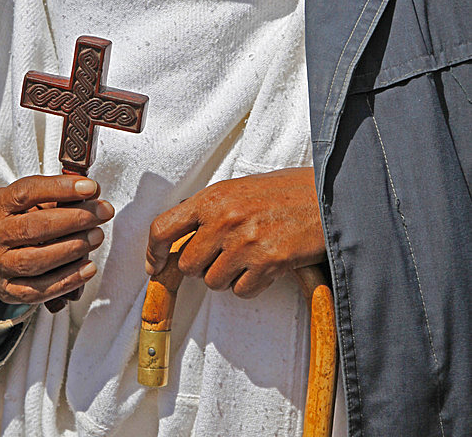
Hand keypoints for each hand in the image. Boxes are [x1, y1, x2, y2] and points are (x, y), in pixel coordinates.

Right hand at [0, 174, 113, 313]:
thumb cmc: (18, 218)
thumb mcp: (27, 200)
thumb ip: (56, 196)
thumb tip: (92, 193)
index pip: (27, 193)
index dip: (60, 188)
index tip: (90, 187)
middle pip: (34, 228)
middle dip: (75, 219)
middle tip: (103, 212)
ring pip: (34, 261)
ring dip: (72, 249)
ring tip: (97, 236)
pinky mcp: (7, 290)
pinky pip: (37, 291)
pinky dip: (66, 280)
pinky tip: (88, 268)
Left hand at [145, 168, 324, 299]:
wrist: (325, 196)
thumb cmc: (284, 191)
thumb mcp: (238, 189)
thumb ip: (208, 210)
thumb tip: (180, 237)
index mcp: (212, 198)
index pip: (162, 227)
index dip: (153, 251)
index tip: (154, 264)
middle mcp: (223, 219)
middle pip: (187, 265)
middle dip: (202, 266)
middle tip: (223, 255)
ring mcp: (244, 242)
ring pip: (213, 282)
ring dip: (228, 276)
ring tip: (249, 256)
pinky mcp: (267, 262)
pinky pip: (242, 291)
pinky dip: (252, 285)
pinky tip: (266, 265)